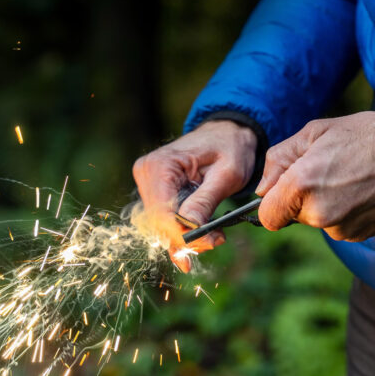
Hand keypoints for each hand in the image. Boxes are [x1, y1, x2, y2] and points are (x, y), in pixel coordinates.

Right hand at [133, 120, 256, 271]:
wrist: (225, 133)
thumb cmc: (229, 147)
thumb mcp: (226, 173)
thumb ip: (205, 201)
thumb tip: (190, 230)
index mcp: (161, 164)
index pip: (162, 212)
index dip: (183, 234)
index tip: (211, 242)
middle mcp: (146, 172)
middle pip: (159, 222)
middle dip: (187, 237)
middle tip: (217, 240)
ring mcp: (147, 181)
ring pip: (160, 224)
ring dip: (186, 235)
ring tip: (214, 235)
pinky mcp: (154, 190)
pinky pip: (164, 218)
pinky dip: (182, 229)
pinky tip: (201, 233)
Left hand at [256, 112, 374, 240]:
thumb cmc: (364, 135)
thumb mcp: (313, 133)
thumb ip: (278, 160)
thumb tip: (261, 189)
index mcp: (302, 185)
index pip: (268, 217)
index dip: (271, 204)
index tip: (282, 190)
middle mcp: (320, 213)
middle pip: (292, 217)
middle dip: (299, 198)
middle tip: (322, 172)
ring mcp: (342, 227)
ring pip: (315, 220)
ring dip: (321, 203)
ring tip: (344, 178)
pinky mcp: (358, 234)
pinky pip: (336, 225)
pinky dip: (340, 211)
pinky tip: (356, 190)